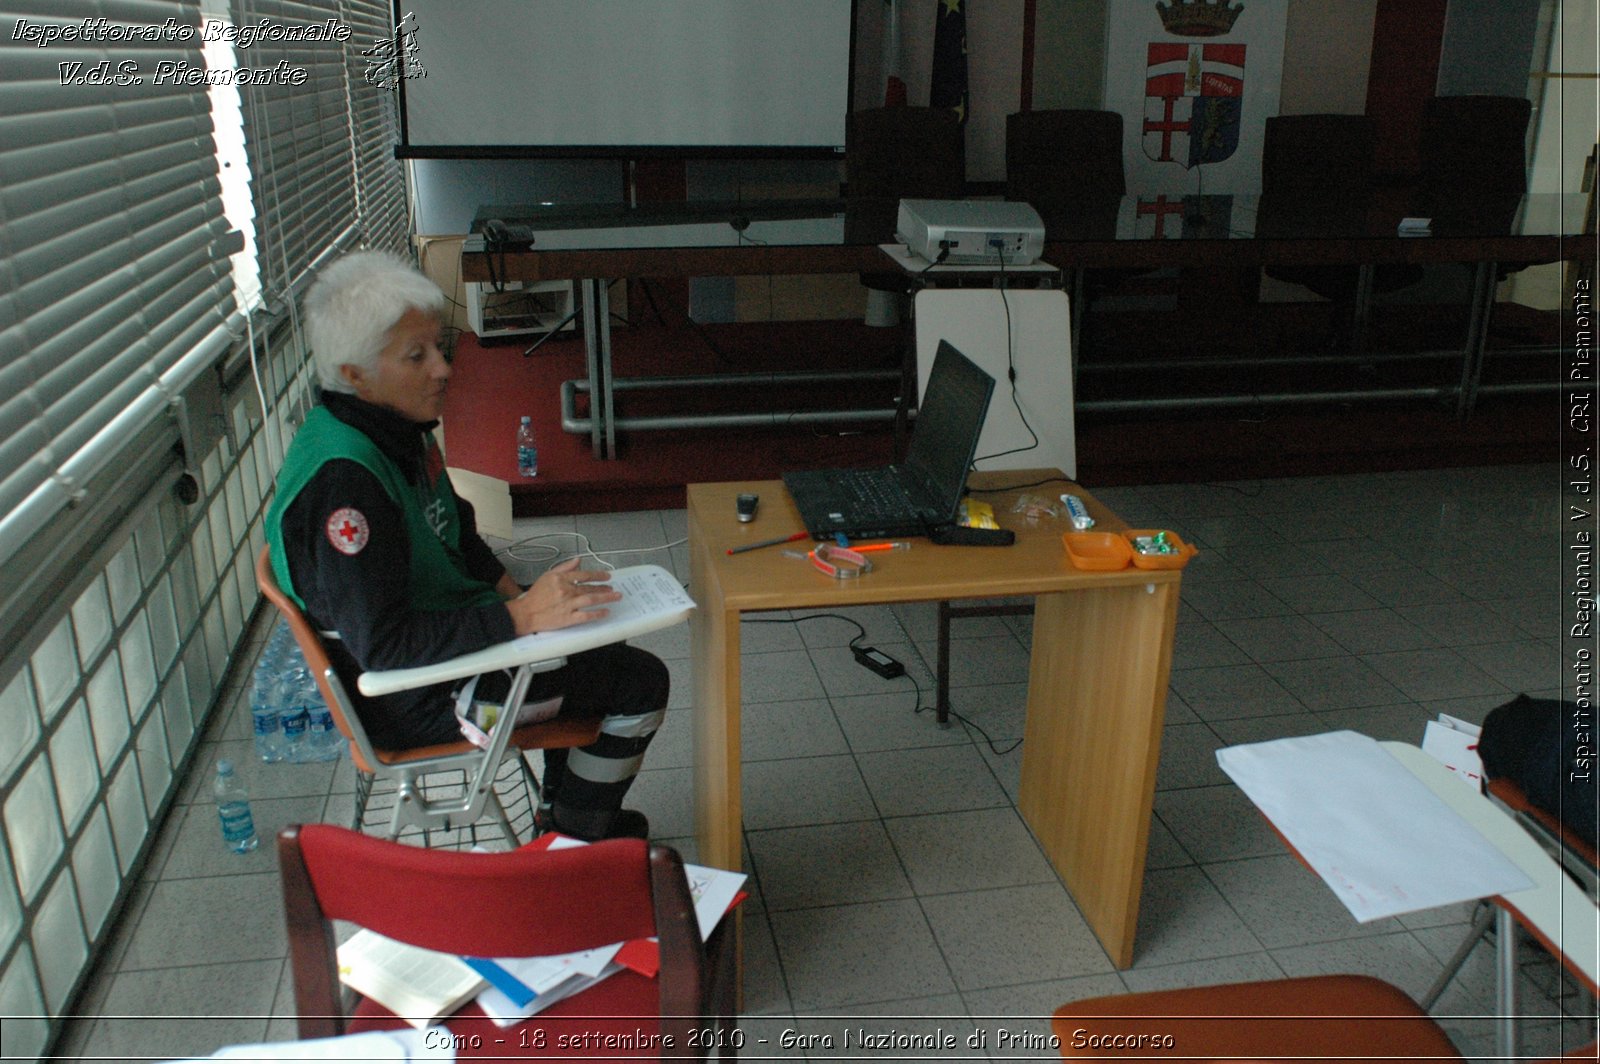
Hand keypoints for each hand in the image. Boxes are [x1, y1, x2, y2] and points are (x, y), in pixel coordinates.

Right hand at [504, 557, 620, 635]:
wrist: (525, 613)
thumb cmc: (535, 596)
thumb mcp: (547, 576)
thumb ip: (564, 567)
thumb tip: (578, 560)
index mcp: (560, 579)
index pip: (584, 575)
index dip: (598, 575)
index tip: (607, 576)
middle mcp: (566, 590)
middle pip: (590, 588)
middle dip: (604, 588)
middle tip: (613, 588)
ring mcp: (568, 605)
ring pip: (591, 599)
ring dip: (606, 597)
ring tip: (616, 596)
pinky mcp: (568, 618)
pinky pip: (586, 615)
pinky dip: (597, 613)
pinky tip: (605, 612)